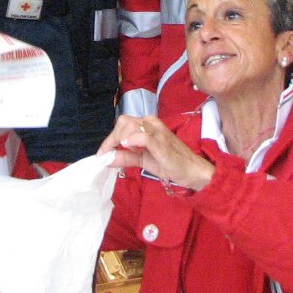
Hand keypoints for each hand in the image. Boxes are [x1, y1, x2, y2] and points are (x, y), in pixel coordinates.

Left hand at [98, 115, 214, 191]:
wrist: (191, 170)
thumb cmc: (169, 163)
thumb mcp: (143, 160)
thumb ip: (126, 157)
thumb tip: (107, 158)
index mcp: (148, 125)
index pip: (123, 124)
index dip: (109, 138)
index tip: (101, 153)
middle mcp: (152, 123)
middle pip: (123, 122)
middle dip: (113, 138)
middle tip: (113, 153)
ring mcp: (157, 131)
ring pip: (130, 126)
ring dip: (121, 139)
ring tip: (126, 152)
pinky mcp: (161, 142)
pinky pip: (143, 136)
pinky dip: (132, 141)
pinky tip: (128, 147)